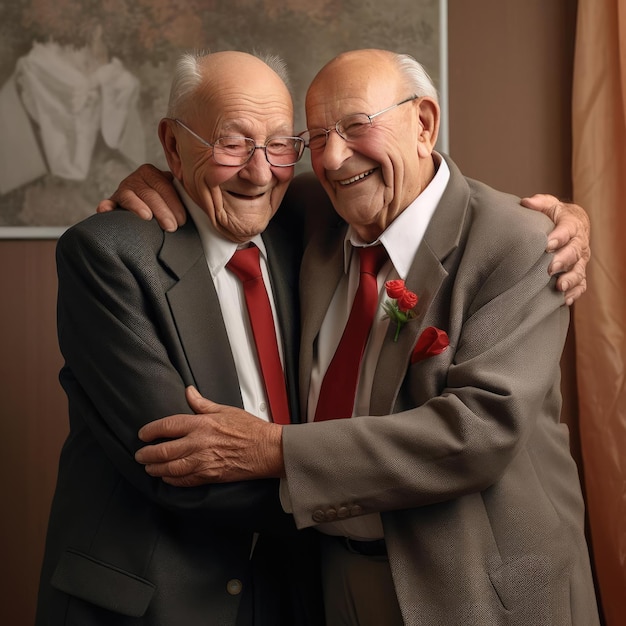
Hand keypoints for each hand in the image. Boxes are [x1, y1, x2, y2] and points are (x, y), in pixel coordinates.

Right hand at [96, 164, 185, 231]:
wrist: (147, 202)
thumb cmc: (166, 201)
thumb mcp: (173, 193)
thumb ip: (181, 193)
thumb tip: (199, 199)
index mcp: (152, 173)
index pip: (164, 186)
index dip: (174, 203)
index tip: (182, 220)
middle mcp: (136, 178)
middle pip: (149, 193)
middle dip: (162, 211)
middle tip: (172, 227)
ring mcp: (123, 190)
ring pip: (130, 197)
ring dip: (138, 207)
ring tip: (147, 217)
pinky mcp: (113, 202)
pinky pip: (109, 204)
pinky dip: (106, 206)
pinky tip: (105, 210)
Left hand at [135, 387, 284, 485]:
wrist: (267, 450)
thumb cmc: (250, 429)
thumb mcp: (225, 410)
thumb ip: (202, 404)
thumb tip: (189, 392)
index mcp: (201, 424)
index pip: (167, 426)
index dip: (150, 430)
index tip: (143, 434)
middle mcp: (199, 443)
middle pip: (163, 450)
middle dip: (147, 454)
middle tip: (140, 455)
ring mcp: (203, 461)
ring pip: (170, 468)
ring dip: (156, 469)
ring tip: (149, 467)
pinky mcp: (209, 476)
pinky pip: (184, 480)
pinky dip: (172, 480)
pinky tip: (167, 478)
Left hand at [520, 194, 589, 304]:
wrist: (572, 225)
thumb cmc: (555, 216)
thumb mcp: (549, 205)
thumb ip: (539, 203)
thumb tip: (526, 203)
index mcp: (572, 225)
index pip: (568, 230)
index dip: (559, 237)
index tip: (547, 244)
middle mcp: (579, 244)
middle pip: (575, 252)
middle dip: (563, 260)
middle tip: (550, 267)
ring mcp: (580, 260)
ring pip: (579, 271)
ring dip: (570, 279)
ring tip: (559, 286)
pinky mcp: (579, 272)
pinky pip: (581, 285)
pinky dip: (574, 292)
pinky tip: (564, 299)